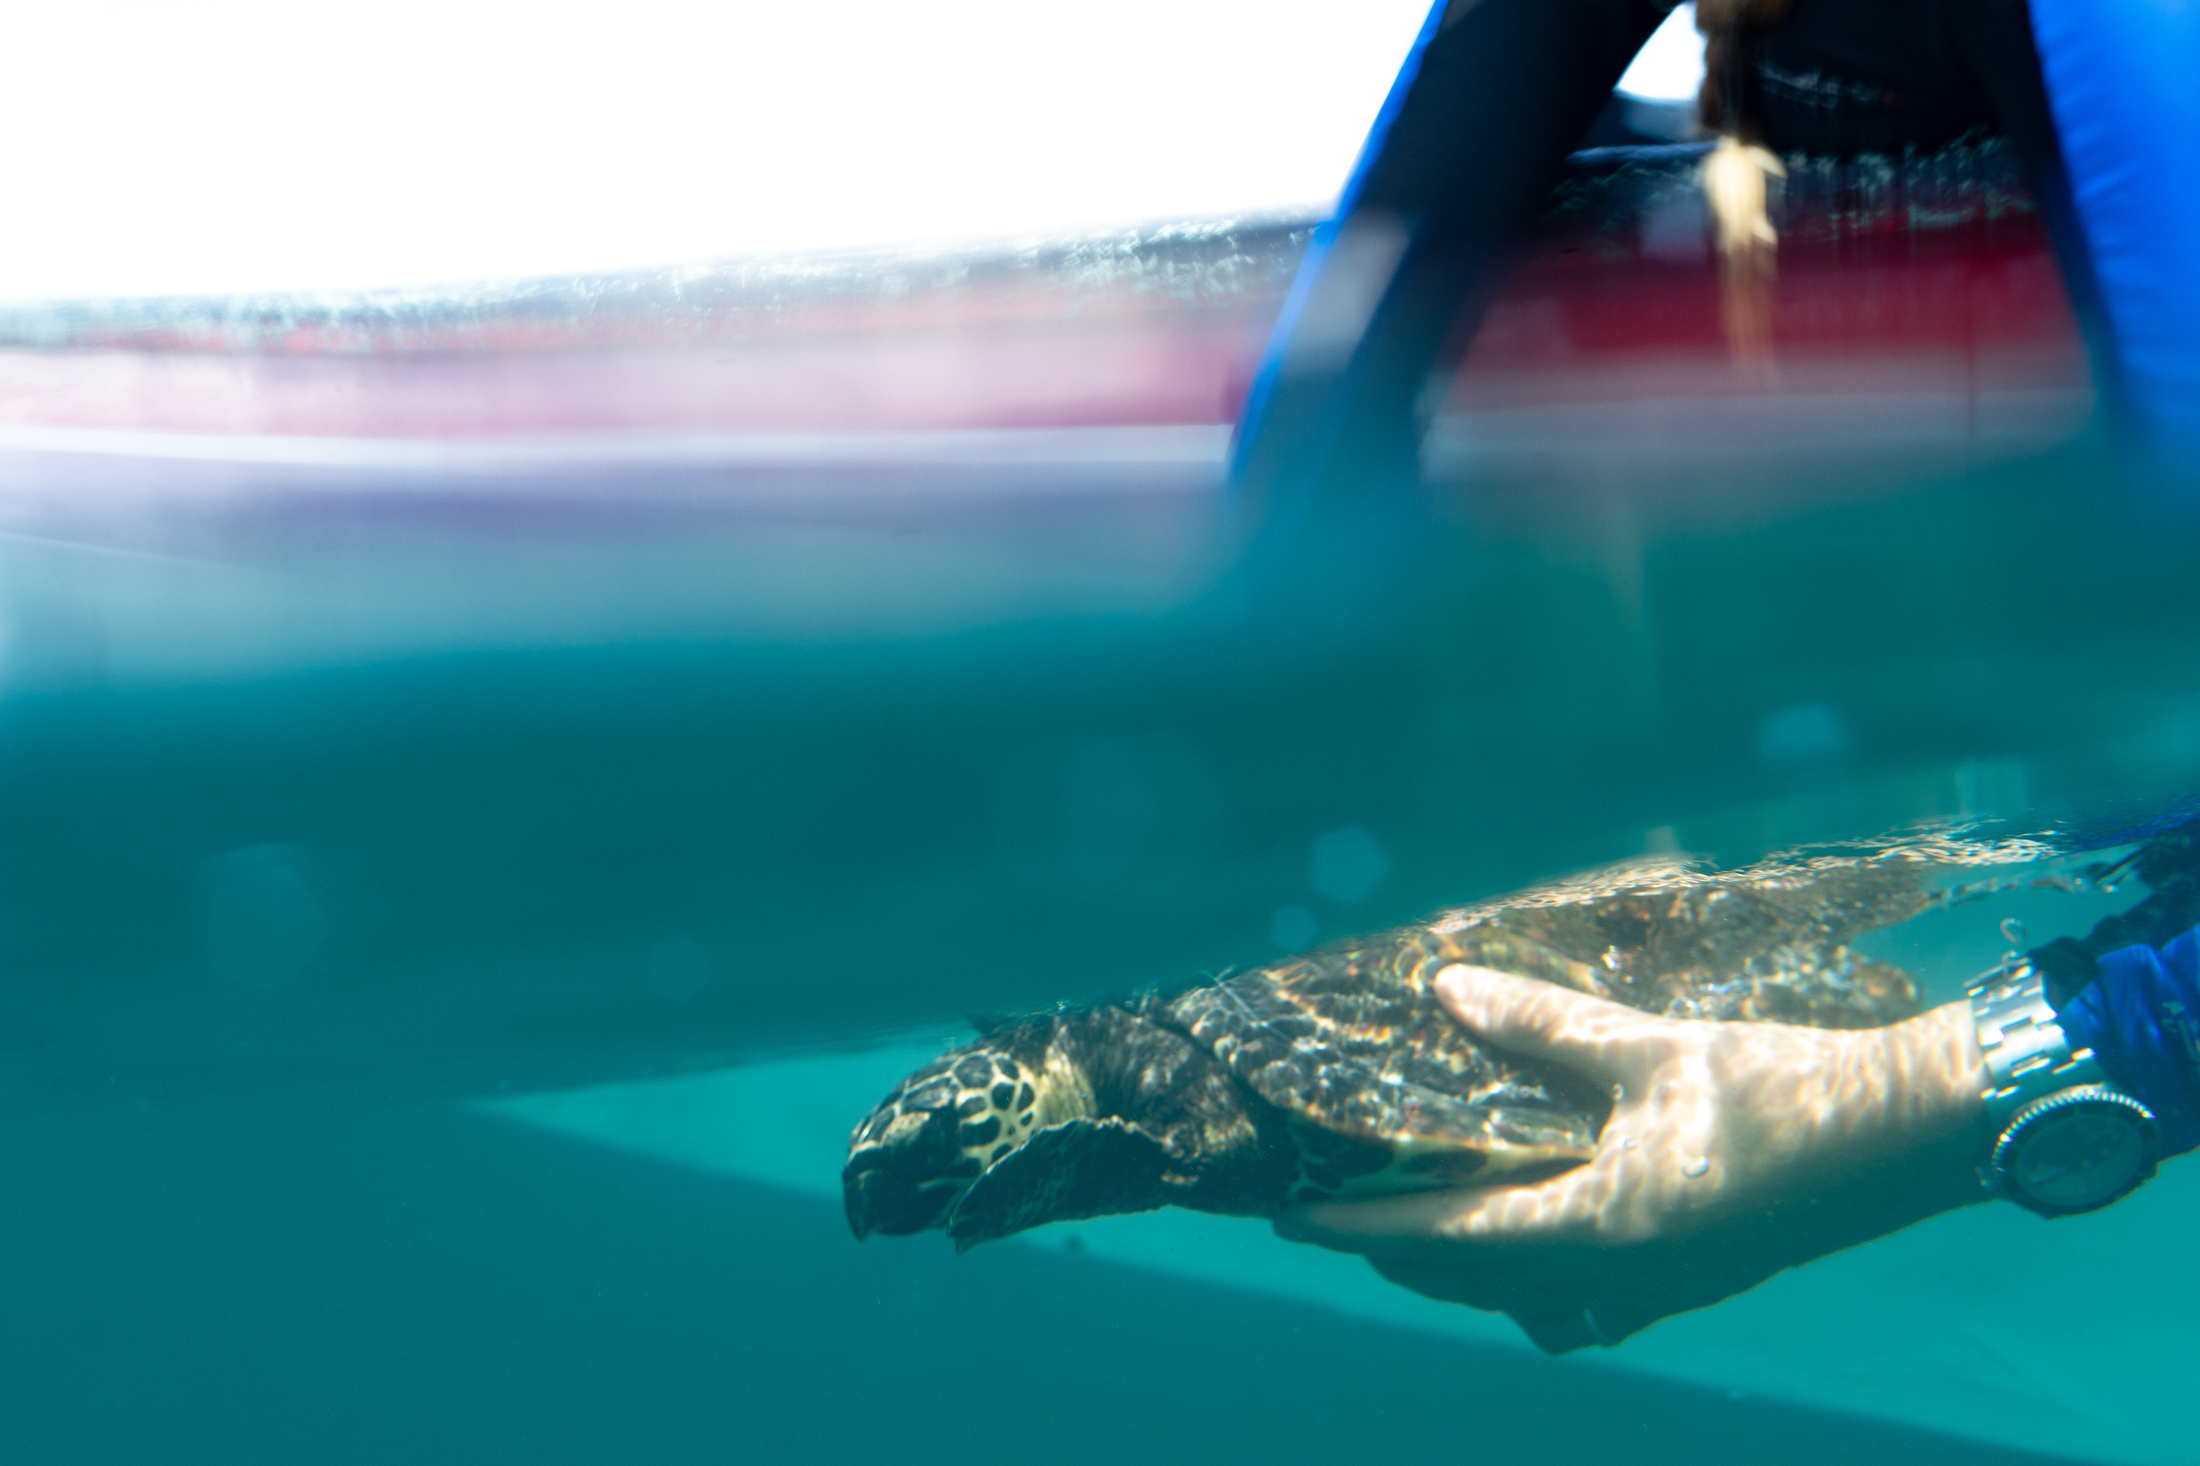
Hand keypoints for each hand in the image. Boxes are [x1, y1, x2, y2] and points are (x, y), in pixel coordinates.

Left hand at [1274, 964, 1990, 1352]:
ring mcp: (1656, 1290)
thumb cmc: (1786, 1088)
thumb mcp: (1654, 1048)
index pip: (1442, 1241)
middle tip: (1333, 1208)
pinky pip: (1581, 1300)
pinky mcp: (1688, 1280)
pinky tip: (1527, 1232)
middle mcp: (1617, 1277)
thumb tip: (1446, 989)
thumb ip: (1544, 1025)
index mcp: (1599, 1227)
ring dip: (1457, 1267)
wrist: (1910, 1137)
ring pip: (1521, 1298)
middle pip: (1468, 1281)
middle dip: (1393, 1253)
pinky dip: (1530, 1276)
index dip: (1359, 1229)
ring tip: (1413, 1220)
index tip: (1290, 1217)